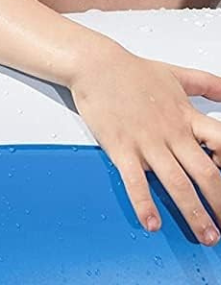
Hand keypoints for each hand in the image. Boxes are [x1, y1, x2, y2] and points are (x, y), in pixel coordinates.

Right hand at [70, 48, 220, 245]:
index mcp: (185, 116)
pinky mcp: (121, 148)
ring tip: (205, 235)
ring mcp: (146, 142)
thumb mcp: (175, 74)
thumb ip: (206, 83)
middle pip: (206, 174)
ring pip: (177, 184)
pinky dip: (144, 204)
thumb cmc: (131, 71)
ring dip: (194, 214)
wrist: (94, 65)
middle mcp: (170, 132)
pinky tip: (152, 222)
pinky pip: (135, 181)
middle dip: (220, 204)